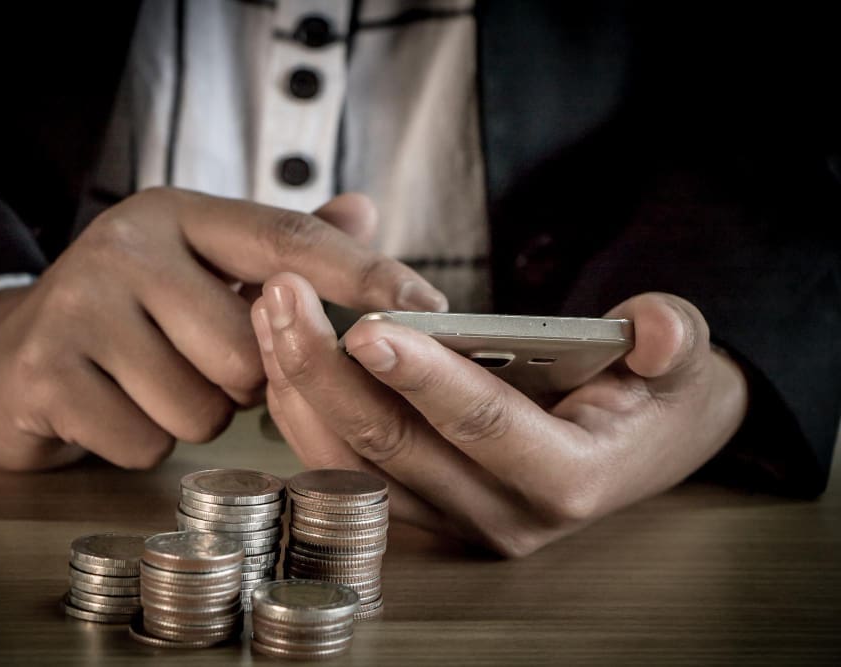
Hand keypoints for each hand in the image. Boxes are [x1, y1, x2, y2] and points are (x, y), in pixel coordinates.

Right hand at [0, 189, 446, 470]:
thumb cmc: (129, 316)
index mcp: (181, 215)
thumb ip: (282, 248)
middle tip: (201, 361)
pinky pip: (147, 443)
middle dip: (243, 378)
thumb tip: (364, 211)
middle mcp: (128, 245)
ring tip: (151, 381)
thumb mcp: (200, 269)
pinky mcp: (47, 374)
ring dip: (193, 413)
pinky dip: (142, 442)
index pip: (290, 239)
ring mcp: (79, 306)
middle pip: (251, 348)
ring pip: (203, 405)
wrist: (4, 358)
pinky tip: (112, 409)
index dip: (364, 276)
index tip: (431, 310)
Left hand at [251, 273, 748, 556]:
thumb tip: (657, 331)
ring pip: (351, 466)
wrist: (632, 444)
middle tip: (283, 293)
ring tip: (270, 312)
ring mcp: (451, 524)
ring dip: (300, 389)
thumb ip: (673, 341)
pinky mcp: (417, 514)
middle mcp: (500, 516)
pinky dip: (304, 416)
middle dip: (327, 369)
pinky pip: (342, 472)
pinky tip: (278, 356)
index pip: (482, 425)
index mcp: (567, 478)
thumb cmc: (648, 395)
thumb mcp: (680, 362)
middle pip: (394, 448)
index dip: (424, 376)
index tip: (364, 324)